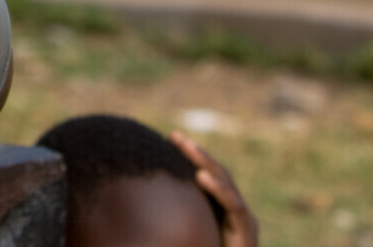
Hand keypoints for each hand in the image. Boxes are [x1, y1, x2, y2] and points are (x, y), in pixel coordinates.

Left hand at [171, 130, 258, 246]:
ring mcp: (242, 223)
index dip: (188, 157)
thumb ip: (162, 222)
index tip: (166, 139)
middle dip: (196, 154)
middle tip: (174, 136)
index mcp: (215, 211)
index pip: (203, 176)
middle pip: (215, 175)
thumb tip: (125, 197)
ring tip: (188, 148)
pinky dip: (219, 190)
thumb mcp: (176, 235)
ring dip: (207, 164)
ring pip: (227, 185)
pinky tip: (201, 178)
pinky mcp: (247, 235)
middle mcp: (231, 214)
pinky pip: (234, 207)